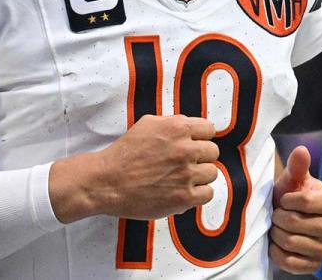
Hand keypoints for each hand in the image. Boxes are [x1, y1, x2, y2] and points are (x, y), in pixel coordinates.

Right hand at [50, 114, 219, 222]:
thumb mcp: (147, 124)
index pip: (210, 129)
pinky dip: (198, 194)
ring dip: (200, 176)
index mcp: (178, 128)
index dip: (201, 138)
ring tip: (182, 178)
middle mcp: (186, 149)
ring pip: (212, 173)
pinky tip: (185, 191)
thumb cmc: (125, 153)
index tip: (193, 145)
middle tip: (185, 163)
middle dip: (200, 157)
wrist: (108, 181)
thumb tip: (191, 128)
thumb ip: (173, 123)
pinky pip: (208, 194)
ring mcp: (186, 174)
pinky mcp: (184, 197)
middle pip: (213, 152)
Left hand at [269, 146, 321, 274]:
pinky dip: (277, 253)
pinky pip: (290, 263)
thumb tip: (301, 150)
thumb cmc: (291, 197)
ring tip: (276, 227)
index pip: (306, 202)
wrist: (289, 220)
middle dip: (278, 217)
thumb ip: (297, 166)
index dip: (287, 200)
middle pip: (295, 223)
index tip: (283, 199)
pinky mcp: (315, 265)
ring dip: (275, 234)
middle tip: (276, 214)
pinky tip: (276, 244)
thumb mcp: (293, 180)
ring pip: (290, 242)